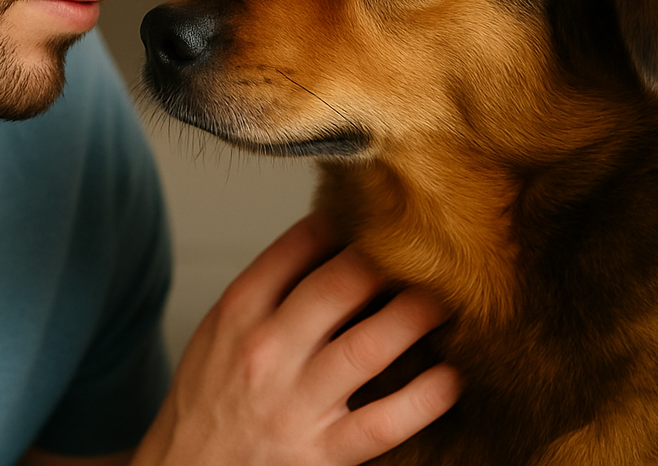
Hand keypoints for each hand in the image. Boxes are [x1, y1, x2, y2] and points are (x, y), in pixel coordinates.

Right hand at [134, 214, 459, 465]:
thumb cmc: (208, 397)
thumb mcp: (219, 328)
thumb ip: (268, 288)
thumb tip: (328, 243)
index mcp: (240, 309)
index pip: (298, 245)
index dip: (346, 223)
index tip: (375, 215)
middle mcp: (267, 349)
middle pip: (339, 285)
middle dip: (388, 262)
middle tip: (425, 249)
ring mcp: (296, 402)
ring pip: (368, 346)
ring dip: (414, 317)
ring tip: (445, 300)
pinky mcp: (322, 452)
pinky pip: (383, 422)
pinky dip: (424, 399)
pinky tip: (450, 378)